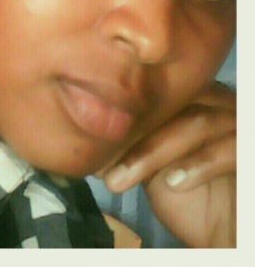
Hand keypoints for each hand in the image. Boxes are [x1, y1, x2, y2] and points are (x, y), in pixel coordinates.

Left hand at [101, 82, 235, 247]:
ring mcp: (238, 122)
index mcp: (194, 97)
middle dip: (134, 131)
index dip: (122, 114)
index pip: (156, 90)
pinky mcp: (250, 149)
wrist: (226, 233)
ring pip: (197, 122)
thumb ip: (131, 142)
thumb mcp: (153, 165)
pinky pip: (231, 148)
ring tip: (120, 179)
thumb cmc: (191, 197)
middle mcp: (219, 101)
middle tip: (101, 165)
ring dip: (153, 151)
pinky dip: (199, 164)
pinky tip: (173, 183)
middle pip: (176, 100)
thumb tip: (85, 136)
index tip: (91, 144)